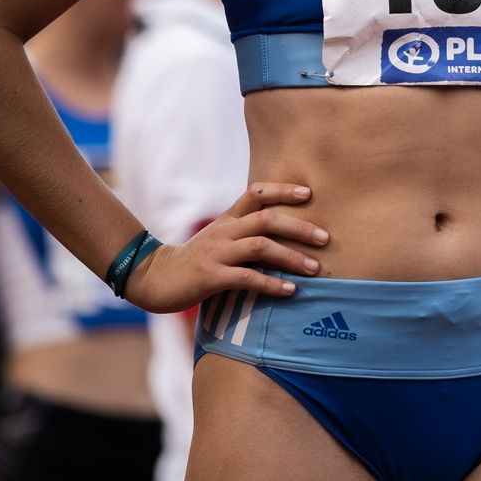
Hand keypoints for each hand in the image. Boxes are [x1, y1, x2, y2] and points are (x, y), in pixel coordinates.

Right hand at [124, 183, 328, 312]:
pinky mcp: (211, 277)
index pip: (256, 193)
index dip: (282, 190)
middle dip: (299, 227)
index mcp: (227, 219)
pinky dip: (271, 283)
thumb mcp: (220, 237)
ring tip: (314, 268)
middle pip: (266, 219)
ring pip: (260, 247)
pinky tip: (290, 291)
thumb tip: (285, 231)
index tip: (308, 193)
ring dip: (291, 257)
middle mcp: (224, 231)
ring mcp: (217, 253)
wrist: (154, 278)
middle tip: (325, 238)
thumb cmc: (195, 260)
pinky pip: (246, 278)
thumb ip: (245, 231)